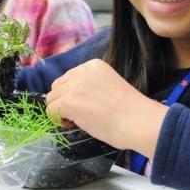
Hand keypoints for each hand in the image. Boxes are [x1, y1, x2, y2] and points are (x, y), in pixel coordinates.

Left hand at [45, 59, 167, 157]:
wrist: (138, 122)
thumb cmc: (130, 110)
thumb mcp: (108, 86)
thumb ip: (90, 86)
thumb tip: (73, 98)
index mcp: (93, 65)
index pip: (69, 77)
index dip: (73, 93)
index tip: (85, 105)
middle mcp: (81, 71)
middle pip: (57, 86)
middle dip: (63, 100)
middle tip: (78, 114)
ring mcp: (74, 86)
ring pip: (51, 98)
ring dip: (59, 110)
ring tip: (75, 120)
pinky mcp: (68, 102)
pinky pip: (50, 111)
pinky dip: (57, 119)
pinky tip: (72, 124)